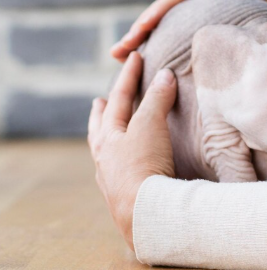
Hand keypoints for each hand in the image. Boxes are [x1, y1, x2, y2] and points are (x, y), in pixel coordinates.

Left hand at [87, 51, 177, 252]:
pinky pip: (115, 172)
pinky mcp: (123, 196)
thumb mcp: (151, 126)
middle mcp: (105, 157)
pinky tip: (120, 166)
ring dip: (106, 138)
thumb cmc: (144, 165)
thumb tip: (165, 75)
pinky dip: (117, 162)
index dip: (129, 76)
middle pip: (100, 128)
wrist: (145, 212)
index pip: (120, 98)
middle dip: (102, 112)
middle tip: (99, 100)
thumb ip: (157, 99)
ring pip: (104, 152)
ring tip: (108, 133)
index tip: (134, 57)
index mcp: (108, 137)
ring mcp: (111, 178)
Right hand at [110, 0, 266, 62]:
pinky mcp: (200, 48)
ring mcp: (201, 29)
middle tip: (119, 50)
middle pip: (166, 13)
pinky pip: (173, 49)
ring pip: (164, 32)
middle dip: (140, 29)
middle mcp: (207, 11)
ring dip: (141, 43)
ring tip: (118, 59)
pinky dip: (155, 56)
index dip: (161, 9)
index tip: (143, 26)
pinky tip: (136, 71)